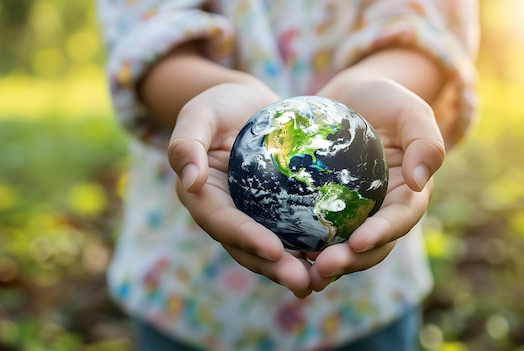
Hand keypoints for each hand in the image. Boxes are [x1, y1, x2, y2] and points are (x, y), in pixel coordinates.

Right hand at [167, 81, 313, 297]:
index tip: (275, 250)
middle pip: (245, 248)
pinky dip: (308, 248)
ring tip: (322, 281)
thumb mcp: (199, 113)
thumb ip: (186, 143)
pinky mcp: (272, 212)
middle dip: (273, 268)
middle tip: (303, 283)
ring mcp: (249, 215)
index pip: (221, 223)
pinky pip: (290, 233)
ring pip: (269, 250)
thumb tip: (190, 182)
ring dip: (293, 268)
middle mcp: (224, 213)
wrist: (247, 104)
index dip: (246, 239)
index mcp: (201, 196)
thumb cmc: (220, 103)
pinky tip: (337, 256)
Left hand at [308, 77, 444, 290]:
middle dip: (350, 261)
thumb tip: (419, 181)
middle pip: (371, 246)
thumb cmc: (384, 100)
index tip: (358, 241)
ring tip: (301, 271)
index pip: (399, 220)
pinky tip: (280, 252)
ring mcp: (355, 215)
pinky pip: (316, 232)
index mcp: (409, 195)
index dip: (381, 235)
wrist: (349, 97)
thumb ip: (425, 141)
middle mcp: (383, 212)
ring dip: (325, 263)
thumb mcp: (410, 110)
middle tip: (322, 267)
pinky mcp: (327, 210)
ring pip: (343, 248)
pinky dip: (302, 246)